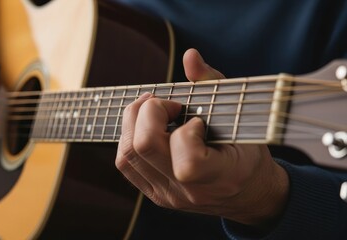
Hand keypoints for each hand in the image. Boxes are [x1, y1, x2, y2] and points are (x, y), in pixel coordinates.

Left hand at [116, 48, 288, 229]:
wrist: (246, 192)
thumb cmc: (246, 150)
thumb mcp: (240, 115)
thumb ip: (213, 83)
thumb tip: (189, 56)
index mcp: (220, 177)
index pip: (187, 163)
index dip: (186, 130)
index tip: (197, 120)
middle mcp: (188, 192)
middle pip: (143, 148)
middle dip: (149, 112)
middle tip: (168, 105)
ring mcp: (167, 195)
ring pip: (126, 155)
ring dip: (135, 122)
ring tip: (155, 111)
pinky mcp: (154, 193)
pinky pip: (125, 162)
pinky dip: (131, 136)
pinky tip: (148, 127)